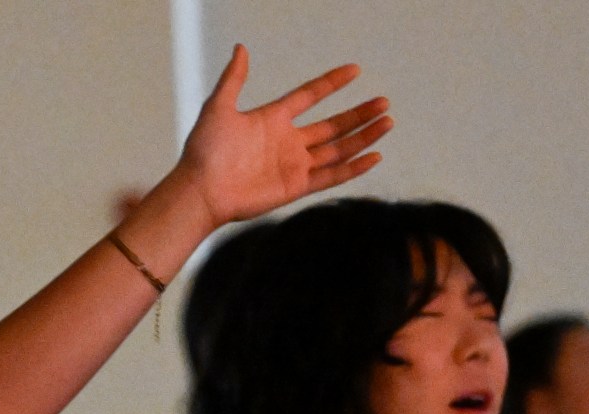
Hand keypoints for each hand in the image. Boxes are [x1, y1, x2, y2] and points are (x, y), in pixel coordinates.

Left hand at [172, 45, 390, 229]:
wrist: (201, 189)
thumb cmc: (205, 149)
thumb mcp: (218, 106)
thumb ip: (234, 78)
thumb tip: (241, 48)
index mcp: (273, 118)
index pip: (311, 95)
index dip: (332, 83)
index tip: (355, 70)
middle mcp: (288, 141)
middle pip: (333, 125)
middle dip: (359, 114)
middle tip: (384, 102)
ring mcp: (294, 165)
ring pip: (339, 148)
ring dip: (363, 137)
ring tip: (387, 122)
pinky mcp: (296, 186)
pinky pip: (332, 175)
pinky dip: (354, 167)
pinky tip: (374, 156)